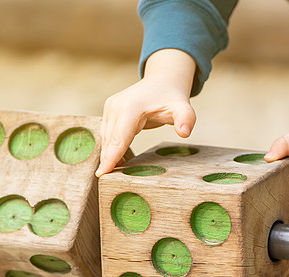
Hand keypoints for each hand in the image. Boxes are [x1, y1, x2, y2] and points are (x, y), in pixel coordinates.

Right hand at [96, 49, 196, 176]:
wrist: (162, 81)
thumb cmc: (172, 97)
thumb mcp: (183, 108)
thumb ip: (186, 119)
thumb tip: (185, 133)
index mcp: (130, 108)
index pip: (118, 138)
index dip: (111, 157)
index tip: (102, 175)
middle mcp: (115, 107)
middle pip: (109, 141)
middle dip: (108, 161)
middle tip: (109, 183)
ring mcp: (110, 108)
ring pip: (106, 139)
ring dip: (108, 155)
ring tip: (114, 175)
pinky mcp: (109, 111)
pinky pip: (107, 135)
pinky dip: (110, 148)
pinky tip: (117, 160)